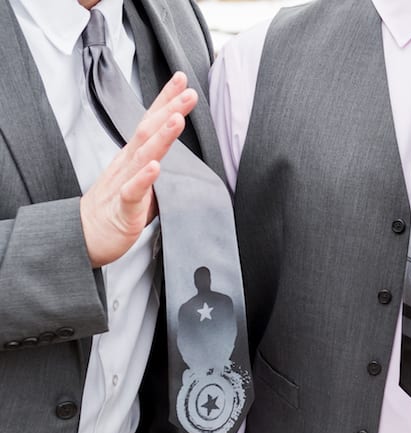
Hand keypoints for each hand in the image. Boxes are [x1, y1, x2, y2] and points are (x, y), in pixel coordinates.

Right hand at [80, 72, 197, 267]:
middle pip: (148, 131)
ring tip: (177, 119)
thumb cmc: (115, 209)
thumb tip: (183, 162)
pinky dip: (145, 178)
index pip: (150, 123)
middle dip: (169, 110)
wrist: (85, 235)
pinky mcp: (123, 207)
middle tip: (189, 91)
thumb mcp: (142, 184)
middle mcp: (127, 164)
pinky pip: (134, 191)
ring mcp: (124, 183)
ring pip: (143, 156)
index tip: (182, 81)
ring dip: (162, 137)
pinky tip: (155, 166)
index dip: (165, 102)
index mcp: (133, 158)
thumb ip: (160, 169)